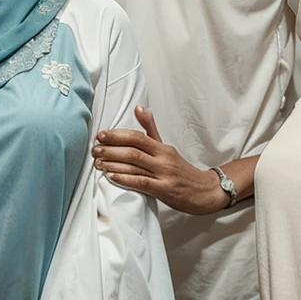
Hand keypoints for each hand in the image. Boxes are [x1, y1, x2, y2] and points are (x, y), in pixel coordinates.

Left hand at [91, 105, 229, 214]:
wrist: (206, 191)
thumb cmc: (182, 170)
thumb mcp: (167, 148)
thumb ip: (151, 129)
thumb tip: (139, 108)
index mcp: (162, 148)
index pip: (137, 137)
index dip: (117, 135)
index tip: (100, 135)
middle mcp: (162, 159)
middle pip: (133, 150)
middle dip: (110, 149)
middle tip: (94, 149)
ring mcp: (164, 174)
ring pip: (135, 165)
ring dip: (113, 163)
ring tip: (98, 163)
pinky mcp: (165, 190)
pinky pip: (142, 183)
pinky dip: (126, 179)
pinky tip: (112, 177)